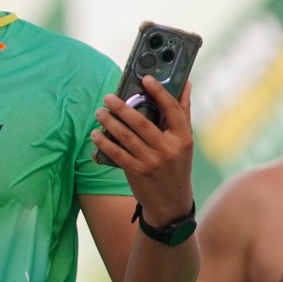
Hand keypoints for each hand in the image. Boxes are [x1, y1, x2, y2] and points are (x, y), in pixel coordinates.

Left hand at [92, 78, 194, 226]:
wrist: (171, 202)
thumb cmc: (177, 166)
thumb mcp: (184, 142)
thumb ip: (183, 112)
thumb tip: (186, 84)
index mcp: (183, 138)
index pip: (172, 109)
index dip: (159, 92)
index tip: (145, 79)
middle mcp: (168, 149)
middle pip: (142, 122)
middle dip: (122, 108)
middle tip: (109, 97)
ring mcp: (151, 161)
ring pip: (126, 136)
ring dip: (110, 122)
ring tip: (100, 112)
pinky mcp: (137, 172)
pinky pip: (117, 153)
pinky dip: (104, 142)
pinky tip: (96, 134)